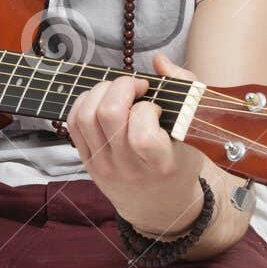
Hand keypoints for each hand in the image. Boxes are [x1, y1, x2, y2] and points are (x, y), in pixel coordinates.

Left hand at [65, 52, 204, 236]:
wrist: (160, 206)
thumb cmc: (179, 163)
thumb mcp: (192, 132)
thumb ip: (183, 88)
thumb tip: (159, 60)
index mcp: (160, 164)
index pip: (142, 134)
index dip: (147, 109)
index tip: (156, 108)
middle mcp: (127, 168)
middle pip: (108, 115)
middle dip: (123, 87)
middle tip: (137, 88)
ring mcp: (103, 166)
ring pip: (86, 116)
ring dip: (102, 91)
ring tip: (119, 92)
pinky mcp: (87, 162)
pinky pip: (73, 123)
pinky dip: (85, 102)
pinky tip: (103, 100)